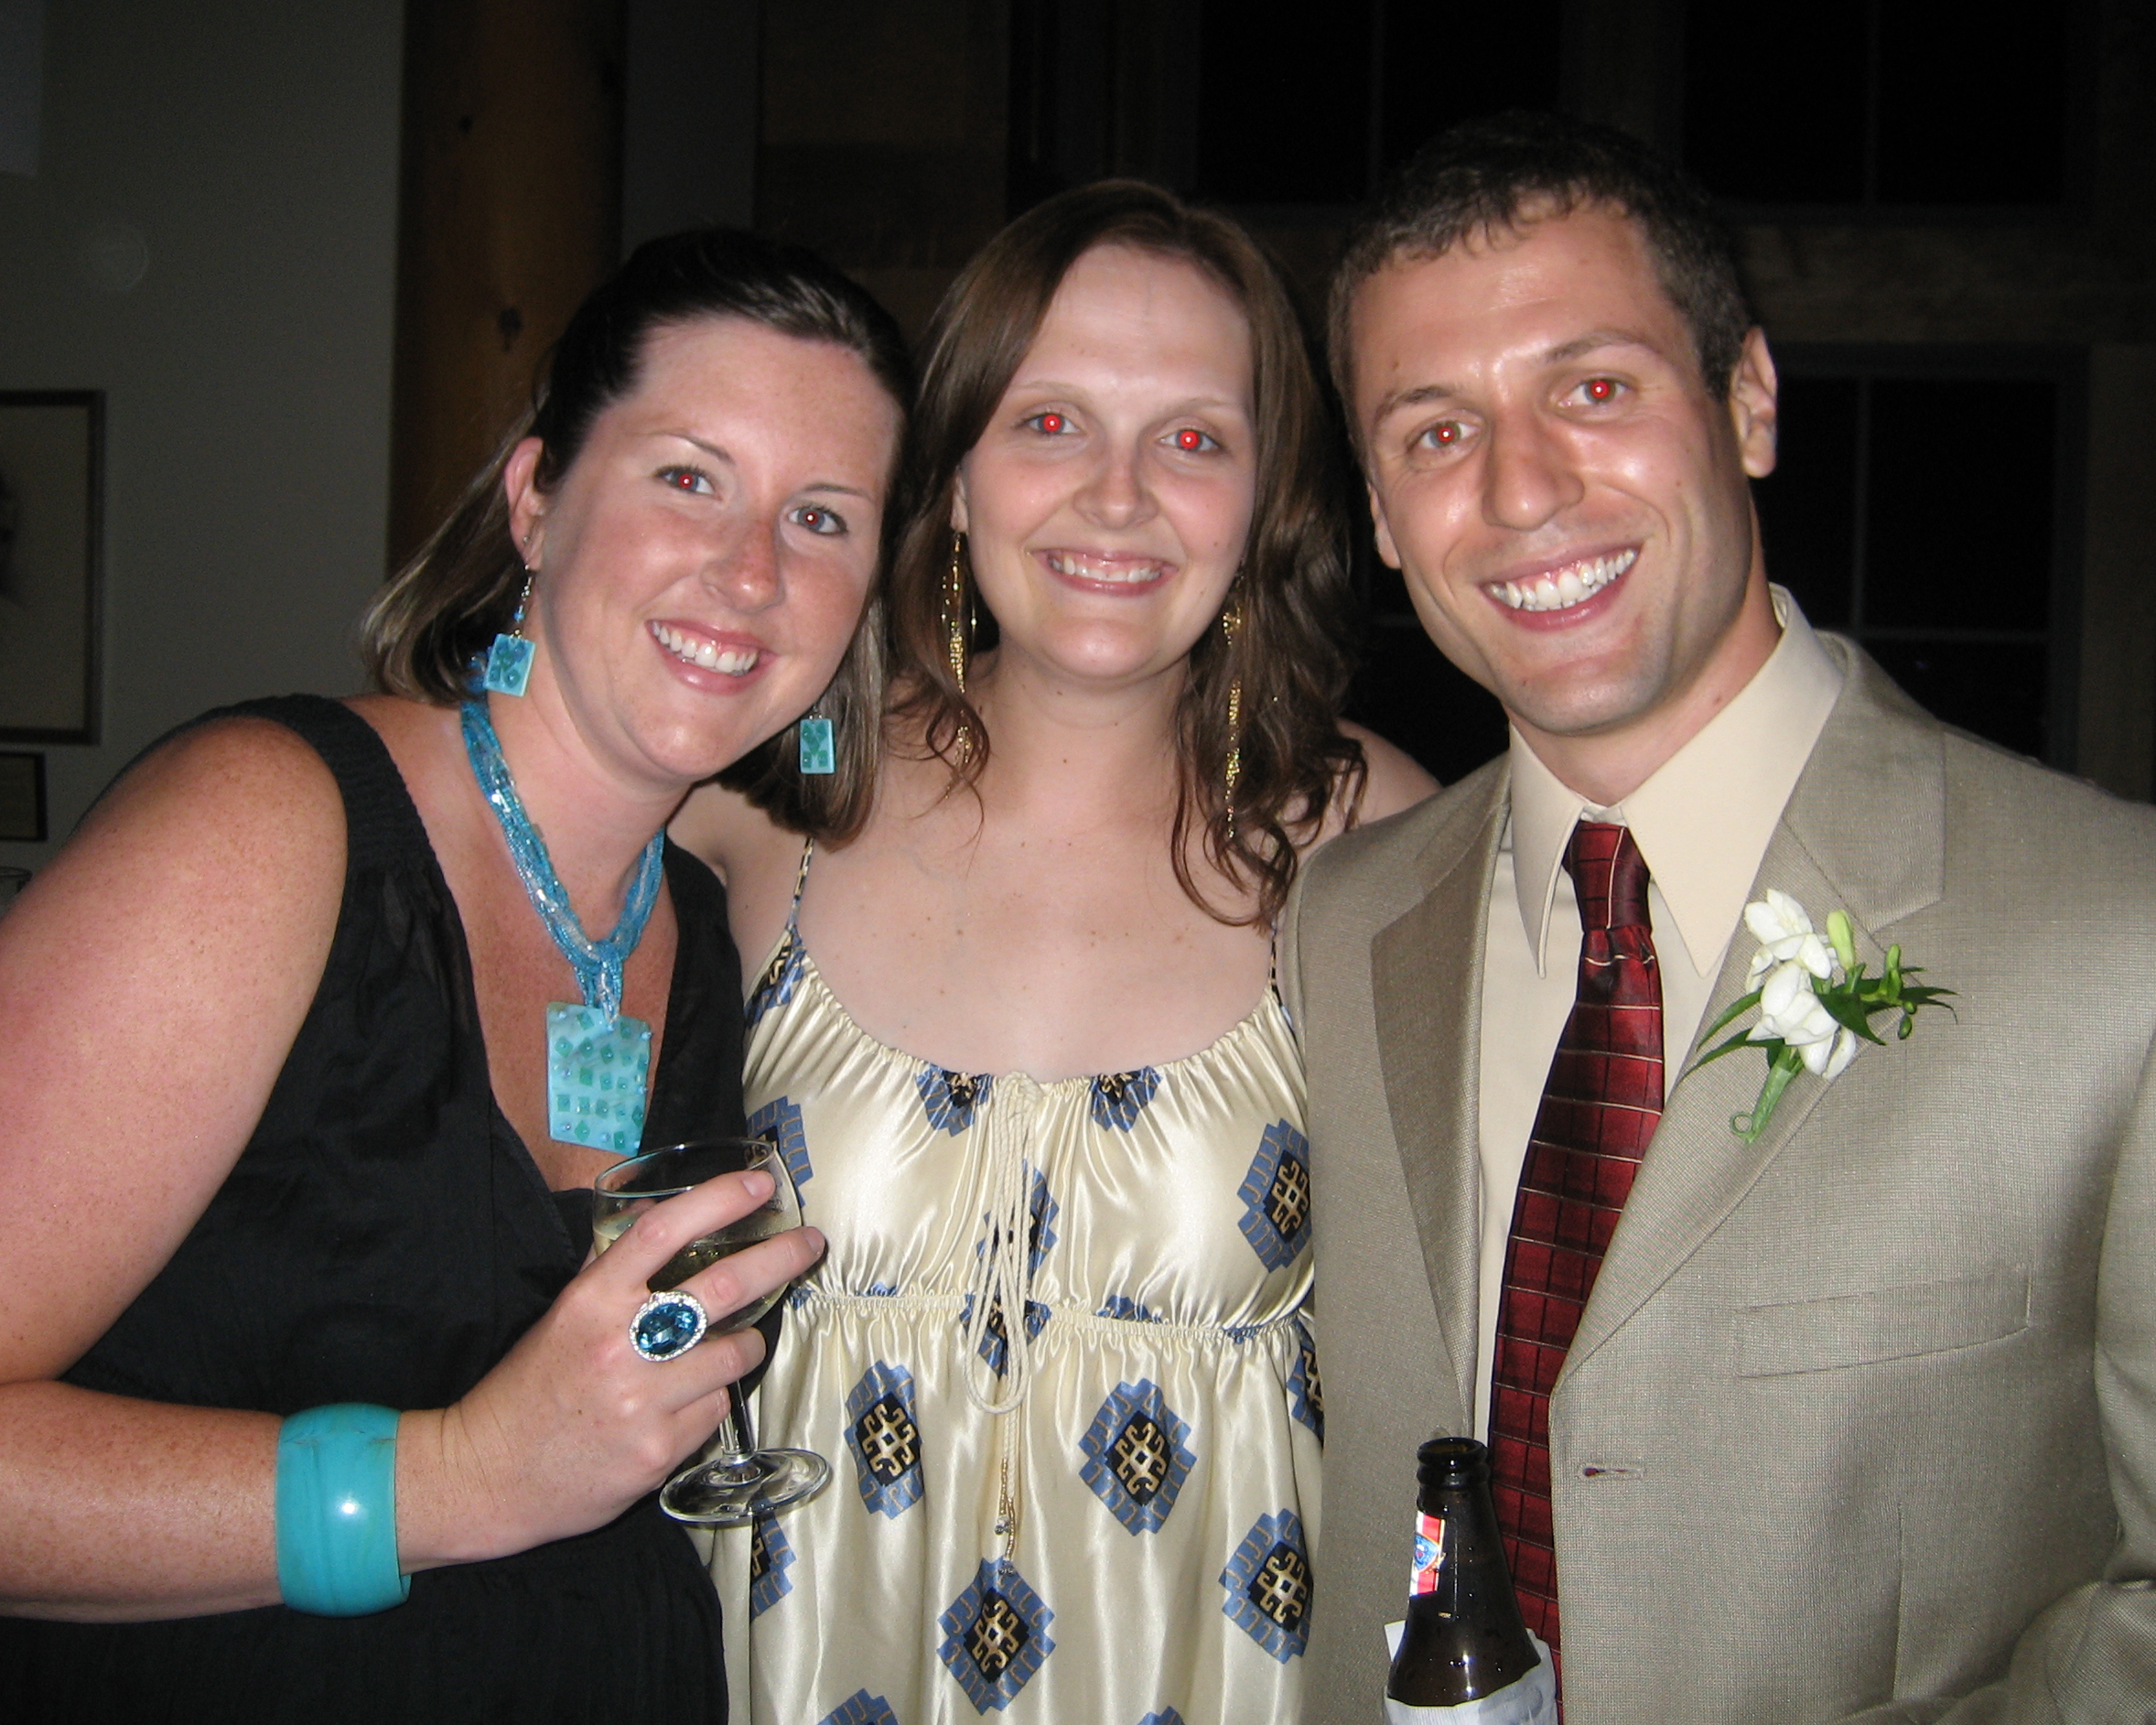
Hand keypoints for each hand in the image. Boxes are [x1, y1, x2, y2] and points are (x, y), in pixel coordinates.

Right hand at [393, 1167, 824, 1569]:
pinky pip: (717, 1408)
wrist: (489, 1476)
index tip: (761, 1185)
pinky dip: (713, 1398)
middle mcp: (620, 1345)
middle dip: (780, 1258)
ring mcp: (643, 1401)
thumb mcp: (563, 1316)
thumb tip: (660, 1222)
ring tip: (732, 1344)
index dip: (719, 1200)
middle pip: (725, 1286)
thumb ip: (611, 1271)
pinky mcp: (660, 1450)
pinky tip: (684, 1403)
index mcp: (591, 1300)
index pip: (663, 1231)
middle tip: (809, 1244)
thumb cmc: (531, 1388)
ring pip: (735, 1355)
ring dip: (746, 1344)